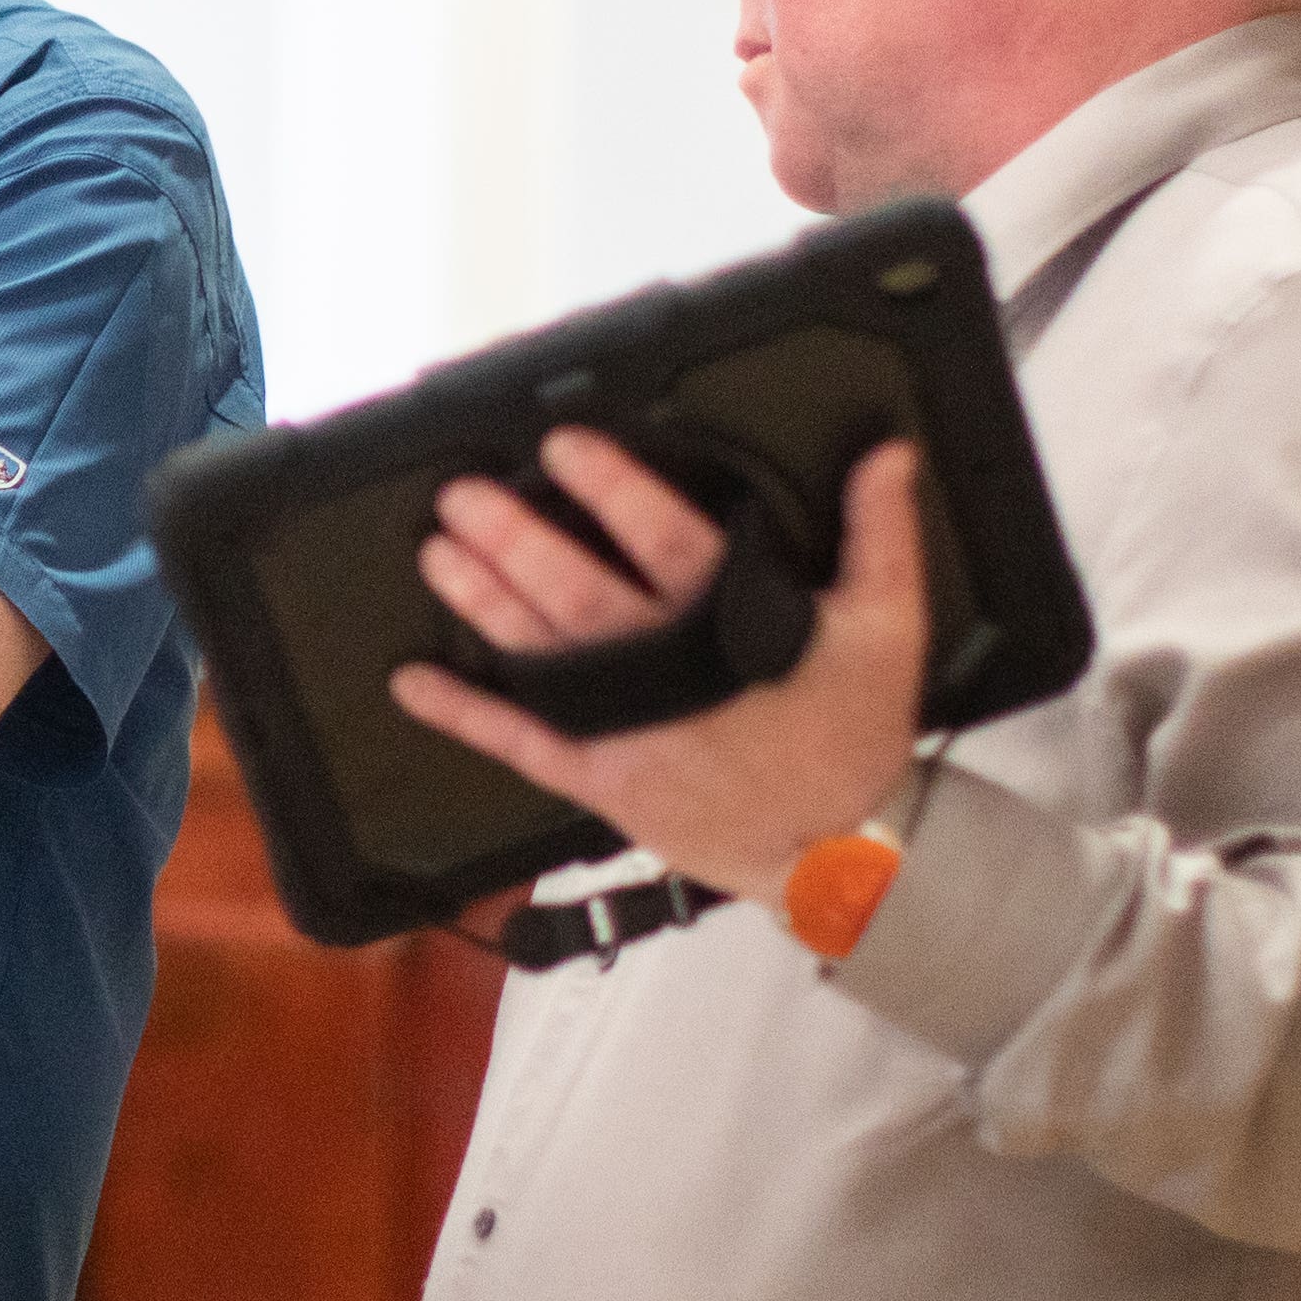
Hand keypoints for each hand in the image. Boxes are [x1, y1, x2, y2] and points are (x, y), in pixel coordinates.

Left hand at [385, 434, 932, 899]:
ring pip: (540, 654)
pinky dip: (464, 715)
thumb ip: (879, 535)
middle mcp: (664, 670)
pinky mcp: (601, 778)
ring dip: (482, 603)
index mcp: (729, 622)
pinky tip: (413, 684)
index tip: (562, 446)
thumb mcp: (885, 627)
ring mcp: (625, 728)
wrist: (837, 855)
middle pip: (576, 592)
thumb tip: (886, 456)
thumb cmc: (852, 736)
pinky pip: (522, 744)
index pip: (664, 539)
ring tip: (437, 554)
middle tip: (464, 497)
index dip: (612, 490)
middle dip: (513, 540)